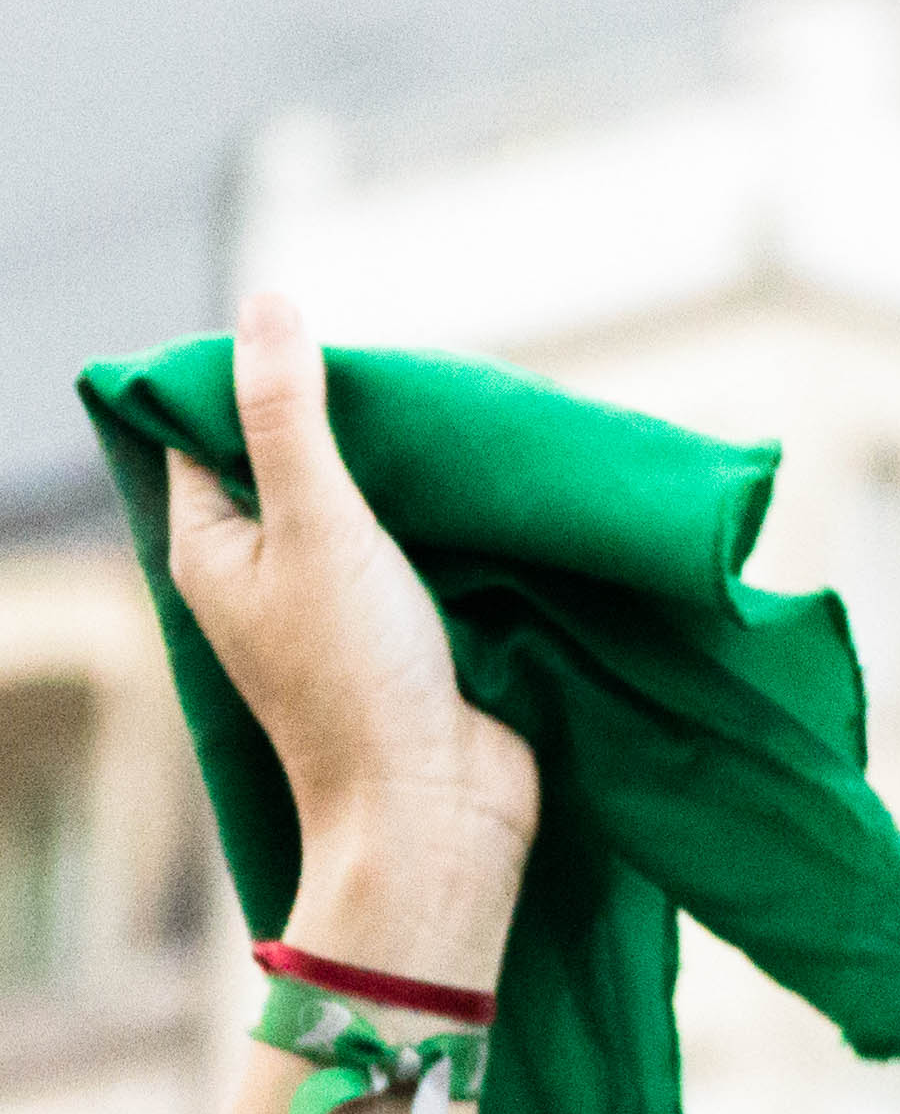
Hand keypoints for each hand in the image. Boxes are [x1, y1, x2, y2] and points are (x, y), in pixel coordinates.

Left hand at [157, 295, 533, 977]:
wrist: (441, 808)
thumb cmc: (359, 678)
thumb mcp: (319, 525)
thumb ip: (288, 416)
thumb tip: (269, 304)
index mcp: (212, 543)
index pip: (205, 425)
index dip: (252, 373)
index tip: (321, 345)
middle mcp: (263, 568)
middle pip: (288, 454)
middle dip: (341, 413)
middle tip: (399, 380)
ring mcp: (336, 599)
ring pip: (361, 499)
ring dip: (401, 466)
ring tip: (445, 427)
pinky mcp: (407, 626)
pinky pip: (417, 544)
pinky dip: (444, 515)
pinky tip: (479, 492)